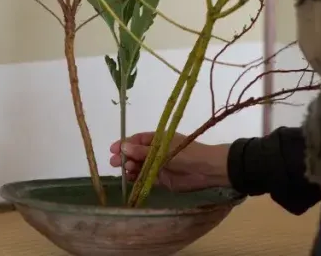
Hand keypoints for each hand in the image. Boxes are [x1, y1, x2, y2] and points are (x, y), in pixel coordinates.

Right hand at [109, 132, 230, 192]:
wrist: (207, 170)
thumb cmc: (187, 154)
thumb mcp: (164, 151)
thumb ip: (143, 151)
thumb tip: (123, 147)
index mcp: (158, 140)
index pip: (137, 140)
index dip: (125, 144)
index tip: (113, 149)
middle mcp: (156, 152)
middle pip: (136, 154)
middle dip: (124, 157)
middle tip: (114, 163)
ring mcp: (158, 166)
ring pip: (139, 167)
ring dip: (130, 168)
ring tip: (125, 170)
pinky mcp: (162, 180)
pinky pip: (146, 178)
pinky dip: (137, 179)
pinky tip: (130, 179)